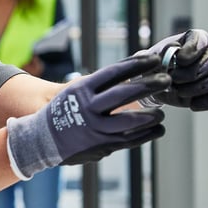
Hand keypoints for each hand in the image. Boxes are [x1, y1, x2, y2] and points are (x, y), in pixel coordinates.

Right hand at [6, 54, 168, 179]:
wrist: (41, 140)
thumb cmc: (62, 111)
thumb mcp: (75, 91)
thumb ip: (100, 83)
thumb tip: (133, 68)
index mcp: (82, 90)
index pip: (114, 72)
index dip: (137, 65)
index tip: (154, 60)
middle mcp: (89, 108)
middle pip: (125, 94)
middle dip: (149, 85)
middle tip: (166, 80)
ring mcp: (96, 129)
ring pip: (132, 121)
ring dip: (151, 115)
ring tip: (161, 112)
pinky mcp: (102, 146)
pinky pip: (130, 140)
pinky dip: (146, 134)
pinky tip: (157, 129)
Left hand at [143, 29, 207, 110]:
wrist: (158, 83)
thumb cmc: (157, 64)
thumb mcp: (152, 57)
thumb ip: (156, 56)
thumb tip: (163, 59)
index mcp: (196, 39)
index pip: (201, 40)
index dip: (191, 51)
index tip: (179, 60)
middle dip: (188, 74)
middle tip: (172, 79)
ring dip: (193, 89)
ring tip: (177, 90)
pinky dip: (206, 102)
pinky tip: (191, 104)